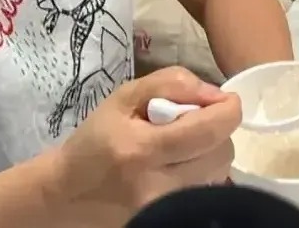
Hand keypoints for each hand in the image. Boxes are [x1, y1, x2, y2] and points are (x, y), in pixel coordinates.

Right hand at [55, 66, 240, 221]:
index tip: (225, 100)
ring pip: (220, 174)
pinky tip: (178, 168)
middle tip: (192, 123)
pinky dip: (201, 174)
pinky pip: (207, 191)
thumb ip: (169, 84)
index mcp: (142, 149)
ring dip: (209, 153)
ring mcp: (168, 210)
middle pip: (222, 153)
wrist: (70, 193)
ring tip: (181, 147)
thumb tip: (214, 92)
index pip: (208, 130)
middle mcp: (160, 186)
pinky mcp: (172, 219)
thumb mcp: (123, 98)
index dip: (228, 110)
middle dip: (217, 131)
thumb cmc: (95, 140)